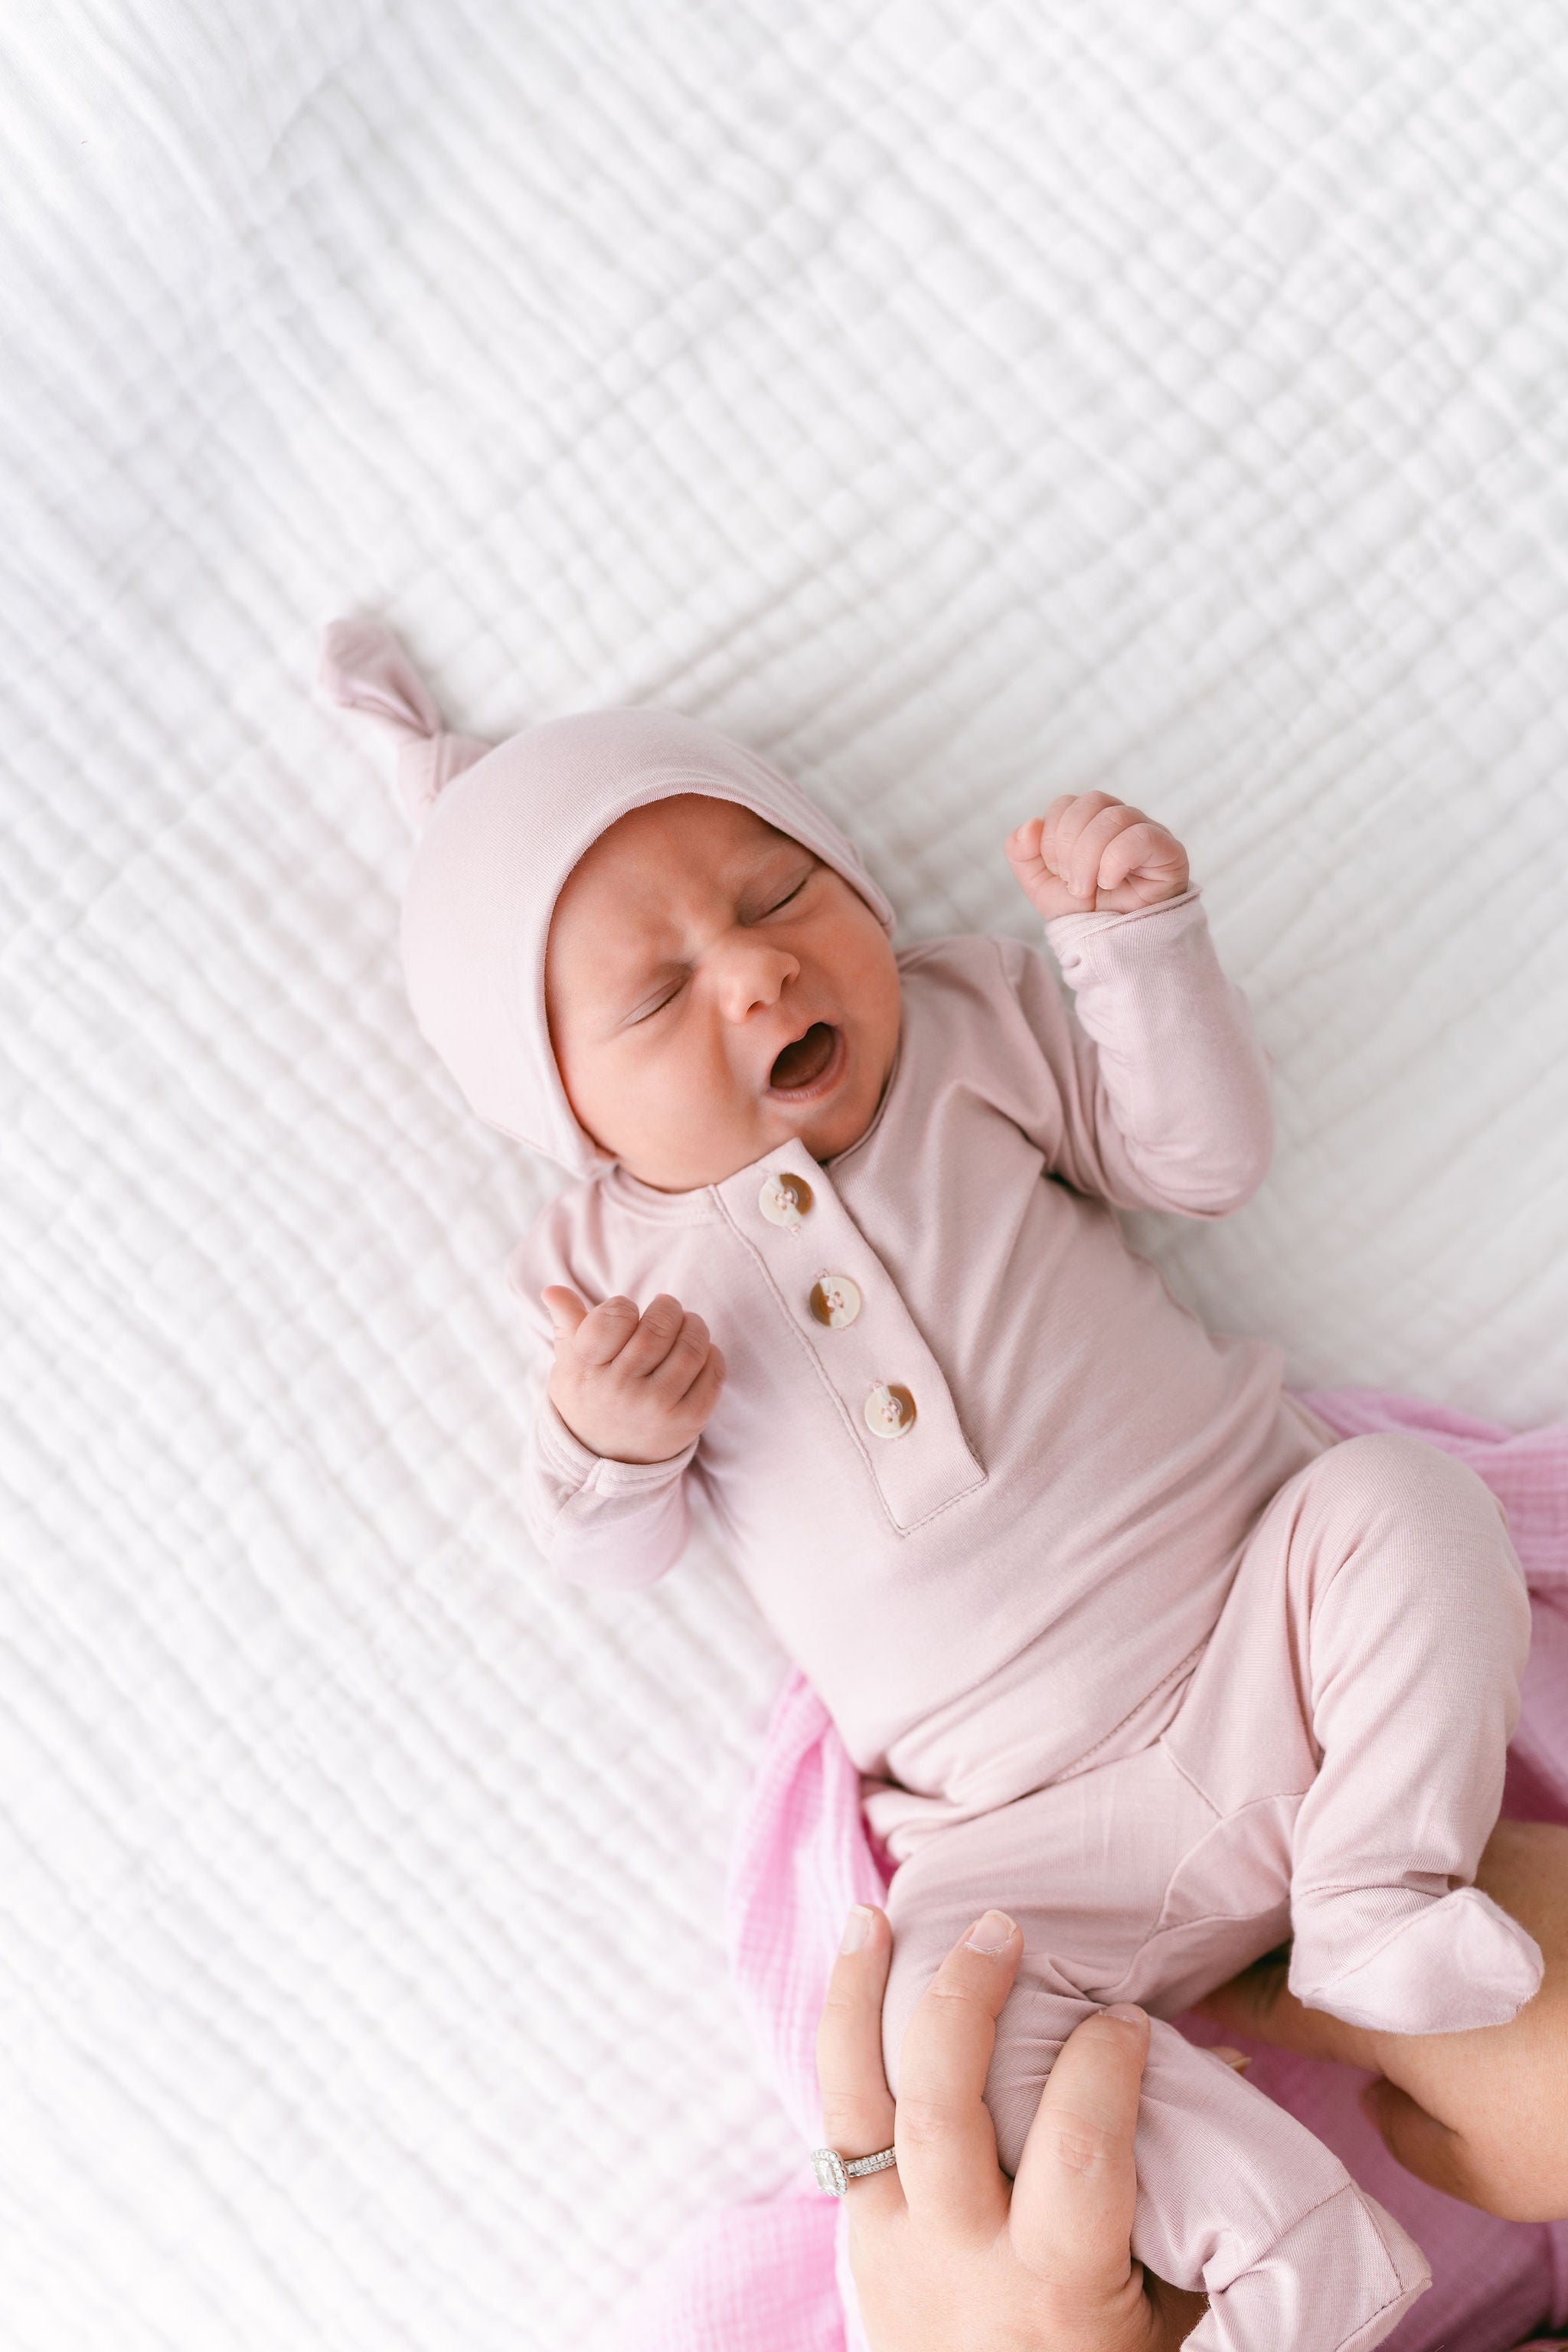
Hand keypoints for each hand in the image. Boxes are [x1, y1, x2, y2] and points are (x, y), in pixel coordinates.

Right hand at [541, 1286, 725, 1464]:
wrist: (606, 1458)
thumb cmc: (590, 1396)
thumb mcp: (569, 1364)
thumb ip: (566, 1323)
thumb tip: (553, 1290)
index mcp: (586, 1369)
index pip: (615, 1315)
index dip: (625, 1306)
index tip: (625, 1314)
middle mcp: (619, 1390)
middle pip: (659, 1327)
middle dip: (667, 1308)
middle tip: (667, 1309)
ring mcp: (656, 1407)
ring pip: (691, 1348)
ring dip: (694, 1325)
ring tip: (687, 1324)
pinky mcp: (687, 1422)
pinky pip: (712, 1373)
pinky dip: (711, 1354)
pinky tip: (700, 1353)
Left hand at [816, 1904, 1208, 2350]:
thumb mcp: (1167, 2307)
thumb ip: (1188, 2192)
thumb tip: (1224, 2063)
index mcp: (1055, 2285)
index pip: (1078, 2150)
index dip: (1103, 2066)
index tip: (1126, 2020)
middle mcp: (961, 2257)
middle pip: (943, 2110)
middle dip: (966, 2004)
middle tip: (1001, 1929)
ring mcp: (894, 2246)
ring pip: (860, 2108)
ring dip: (861, 2001)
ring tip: (873, 1915)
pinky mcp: (857, 2236)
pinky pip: (837, 2126)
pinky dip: (842, 2043)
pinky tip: (849, 1973)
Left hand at [1007, 793, 1189, 922]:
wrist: (1112, 946)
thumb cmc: (1084, 913)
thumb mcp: (1041, 886)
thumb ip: (1022, 854)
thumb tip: (1030, 823)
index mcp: (1090, 821)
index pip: (1066, 804)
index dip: (1053, 836)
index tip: (1057, 872)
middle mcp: (1120, 819)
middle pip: (1089, 803)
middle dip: (1069, 847)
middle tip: (1073, 883)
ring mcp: (1147, 831)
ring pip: (1114, 817)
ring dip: (1090, 858)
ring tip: (1089, 888)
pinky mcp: (1169, 851)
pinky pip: (1141, 835)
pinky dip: (1115, 860)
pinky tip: (1111, 883)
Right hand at [1196, 1819, 1567, 2223]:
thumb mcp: (1493, 2171)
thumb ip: (1408, 2135)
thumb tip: (1383, 2087)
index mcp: (1369, 1997)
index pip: (1266, 1993)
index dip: (1219, 1990)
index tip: (1184, 1979)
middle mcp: (1393, 1907)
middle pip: (1304, 1908)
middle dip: (1268, 1920)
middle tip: (1239, 1930)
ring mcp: (1456, 1856)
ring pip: (1370, 1864)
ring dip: (1348, 1885)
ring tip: (1352, 1911)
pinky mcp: (1520, 1832)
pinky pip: (1444, 1849)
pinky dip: (1425, 1869)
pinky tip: (1451, 1900)